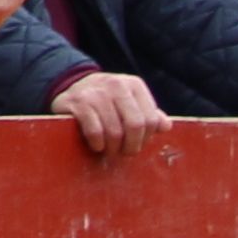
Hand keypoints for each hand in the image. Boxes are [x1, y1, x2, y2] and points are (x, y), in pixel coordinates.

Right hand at [51, 70, 168, 153]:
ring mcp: (95, 93)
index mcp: (134, 85)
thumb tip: (166, 126)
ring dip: (114, 148)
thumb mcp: (131, 102)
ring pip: (115, 131)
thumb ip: (149, 114)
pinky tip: (97, 145)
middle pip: (135, 125)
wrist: (71, 85)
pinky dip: (98, 144)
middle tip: (125, 152)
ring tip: (110, 150)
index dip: (146, 138)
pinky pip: (95, 131)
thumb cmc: (108, 100)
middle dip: (132, 146)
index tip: (137, 143)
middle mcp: (116, 85)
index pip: (151, 120)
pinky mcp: (77, 102)